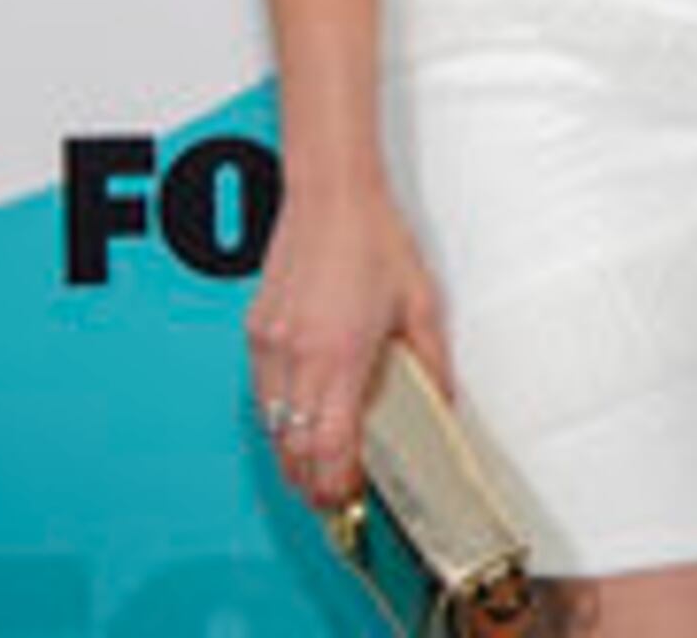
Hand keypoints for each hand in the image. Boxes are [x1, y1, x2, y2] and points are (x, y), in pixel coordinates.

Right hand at [244, 182, 443, 513]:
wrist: (330, 197)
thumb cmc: (375, 241)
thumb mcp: (421, 304)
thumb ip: (431, 361)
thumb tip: (440, 402)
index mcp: (339, 354)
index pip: (329, 445)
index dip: (336, 483)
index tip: (349, 498)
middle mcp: (296, 356)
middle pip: (292, 446)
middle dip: (310, 482)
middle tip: (333, 499)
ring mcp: (269, 345)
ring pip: (271, 425)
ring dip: (292, 454)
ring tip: (318, 470)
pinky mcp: (256, 333)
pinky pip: (262, 394)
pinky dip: (279, 419)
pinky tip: (300, 422)